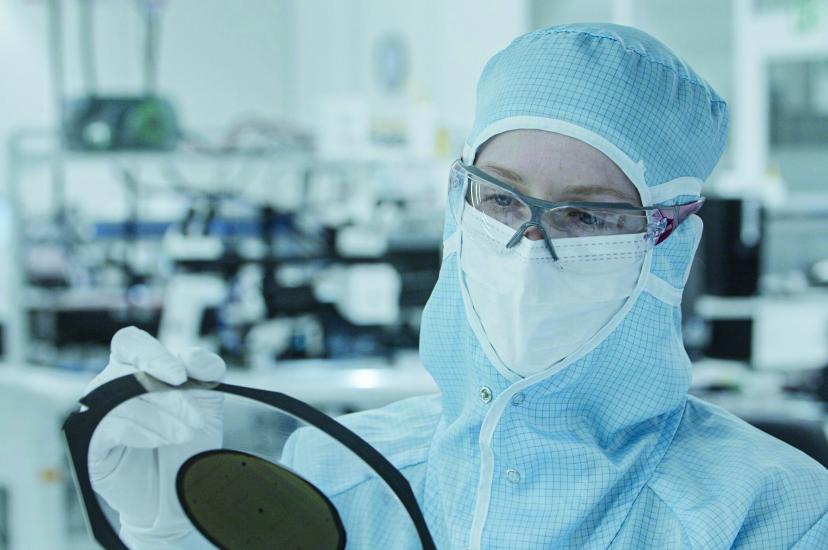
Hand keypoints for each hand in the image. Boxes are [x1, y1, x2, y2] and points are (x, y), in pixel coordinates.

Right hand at [84, 327, 224, 546]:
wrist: (181, 489)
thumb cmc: (191, 440)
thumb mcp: (208, 400)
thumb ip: (207, 368)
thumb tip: (191, 355)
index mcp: (138, 367)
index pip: (131, 342)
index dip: (153, 355)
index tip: (182, 377)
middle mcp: (112, 384)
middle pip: (130, 372)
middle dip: (170, 396)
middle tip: (197, 420)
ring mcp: (98, 411)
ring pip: (122, 399)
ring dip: (162, 418)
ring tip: (186, 435)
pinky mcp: (91, 441)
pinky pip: (108, 426)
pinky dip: (140, 432)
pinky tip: (160, 442)